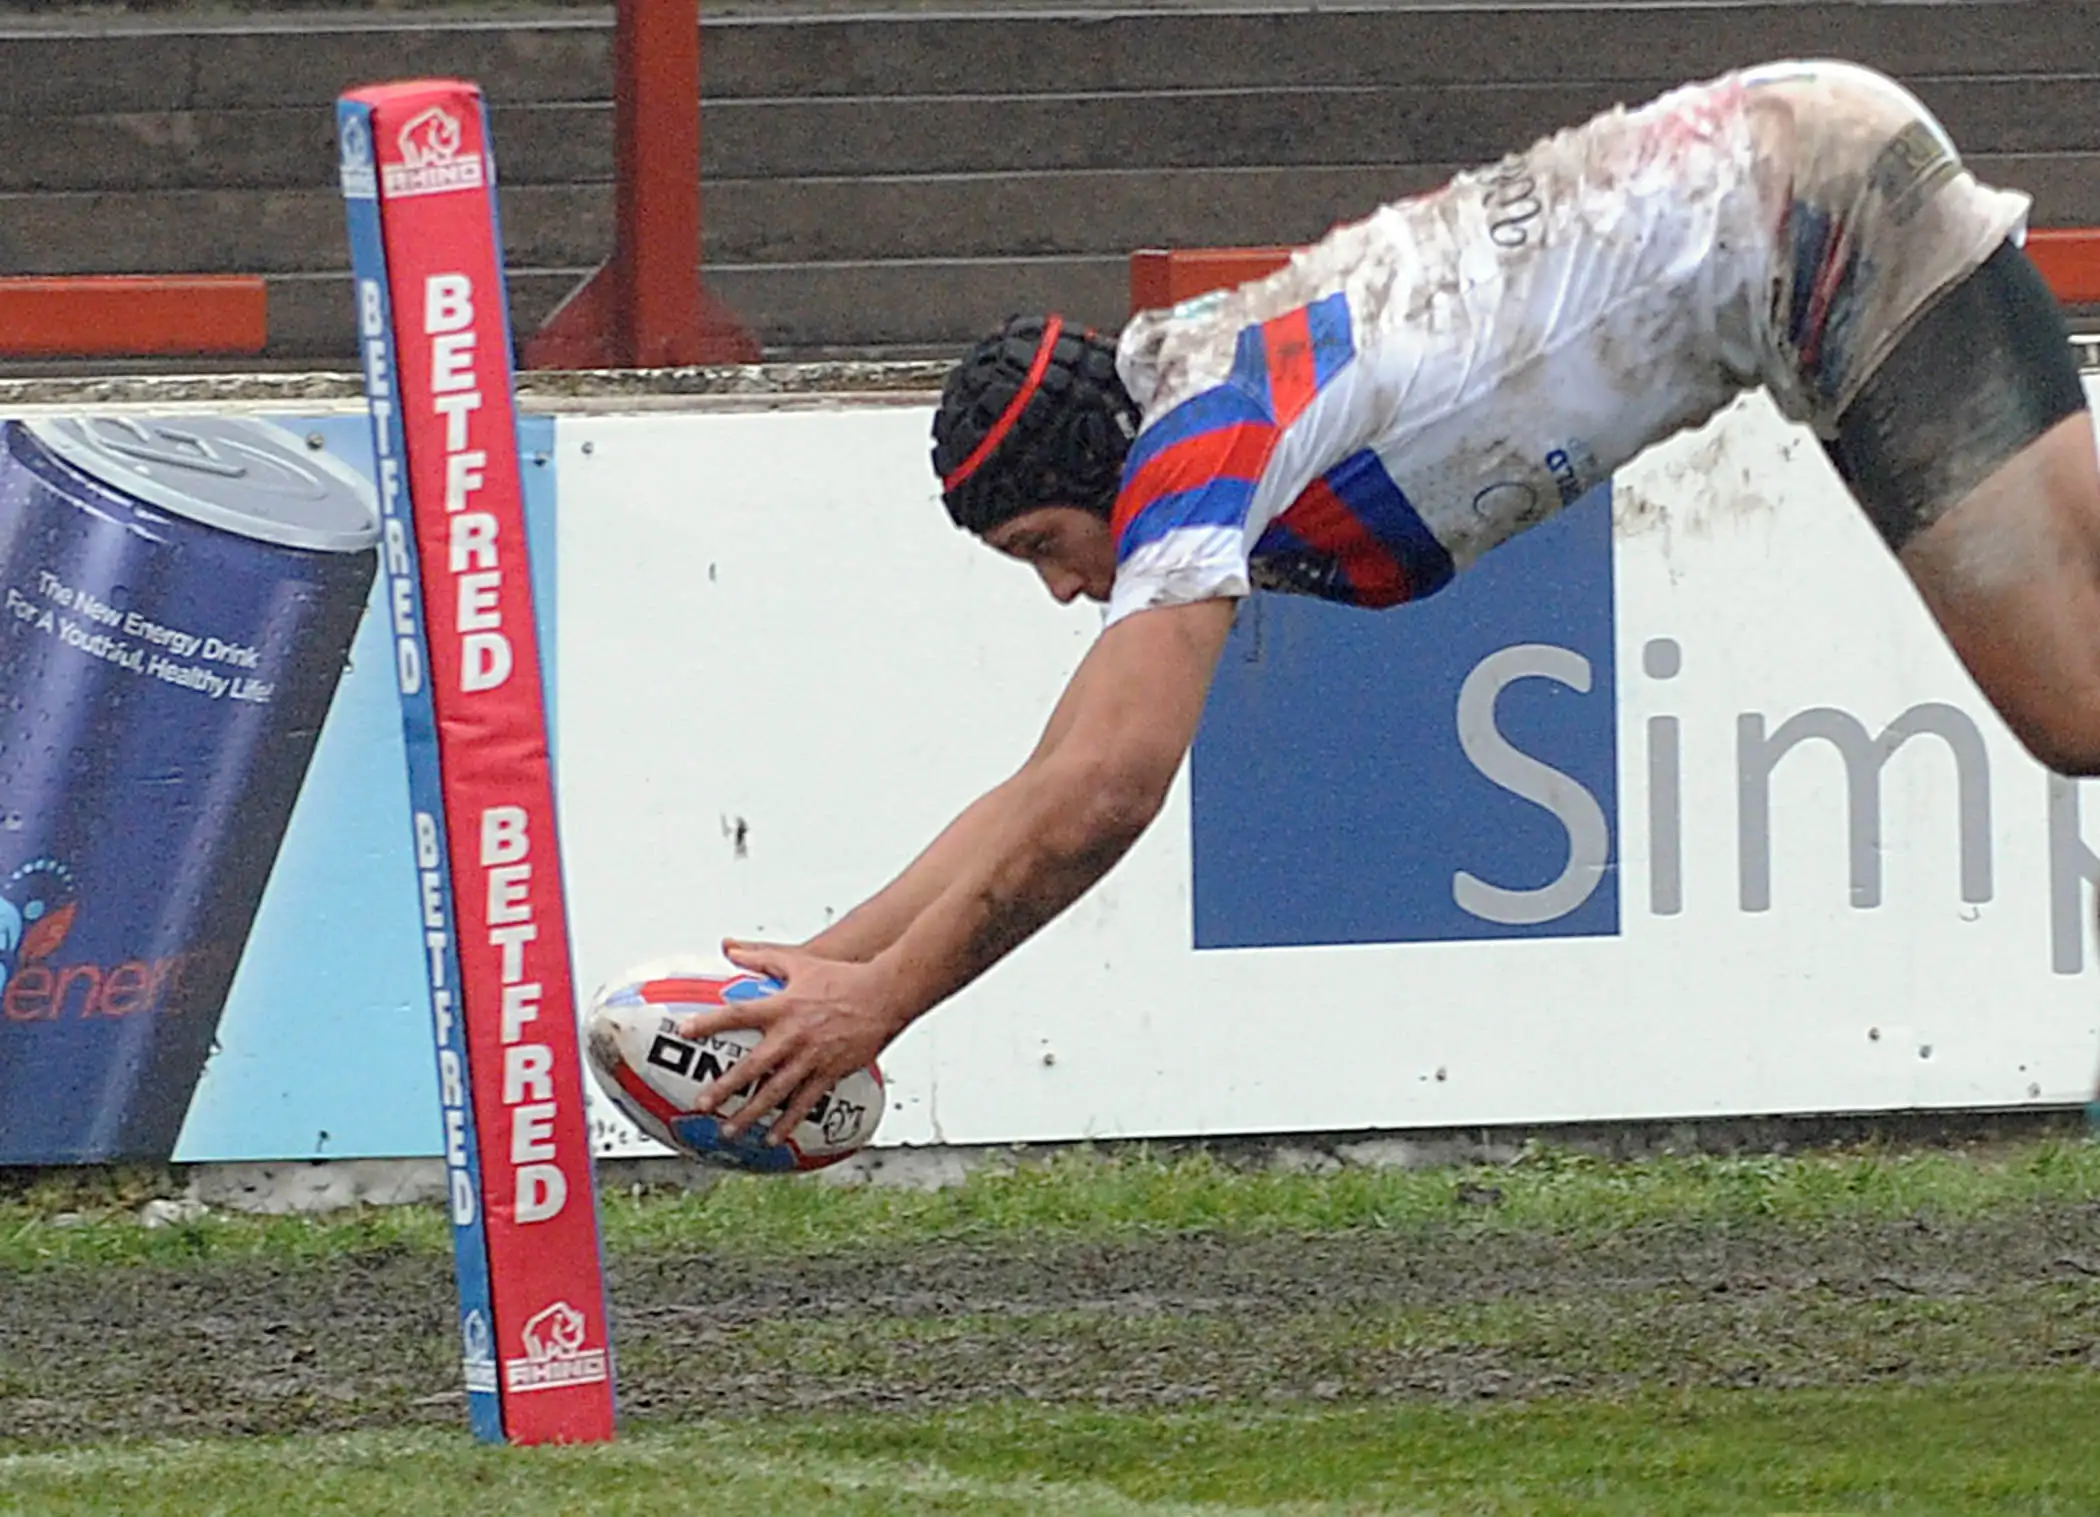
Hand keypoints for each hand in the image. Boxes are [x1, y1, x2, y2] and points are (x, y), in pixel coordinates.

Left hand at [677, 939, 907, 1142]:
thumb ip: (762, 957)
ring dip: (751, 1112)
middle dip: (725, 1086)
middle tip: (702, 1103)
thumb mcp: (799, 962)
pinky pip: (805, 1102)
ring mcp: (812, 1057)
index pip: (737, 1015)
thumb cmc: (842, 977)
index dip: (709, 1023)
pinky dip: (787, 1121)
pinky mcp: (830, 1071)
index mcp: (782, 1007)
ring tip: (730, 1129)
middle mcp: (793, 1035)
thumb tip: (729, 949)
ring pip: (775, 1091)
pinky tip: (773, 1136)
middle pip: (752, 1066)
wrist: (884, 994)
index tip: (685, 1031)